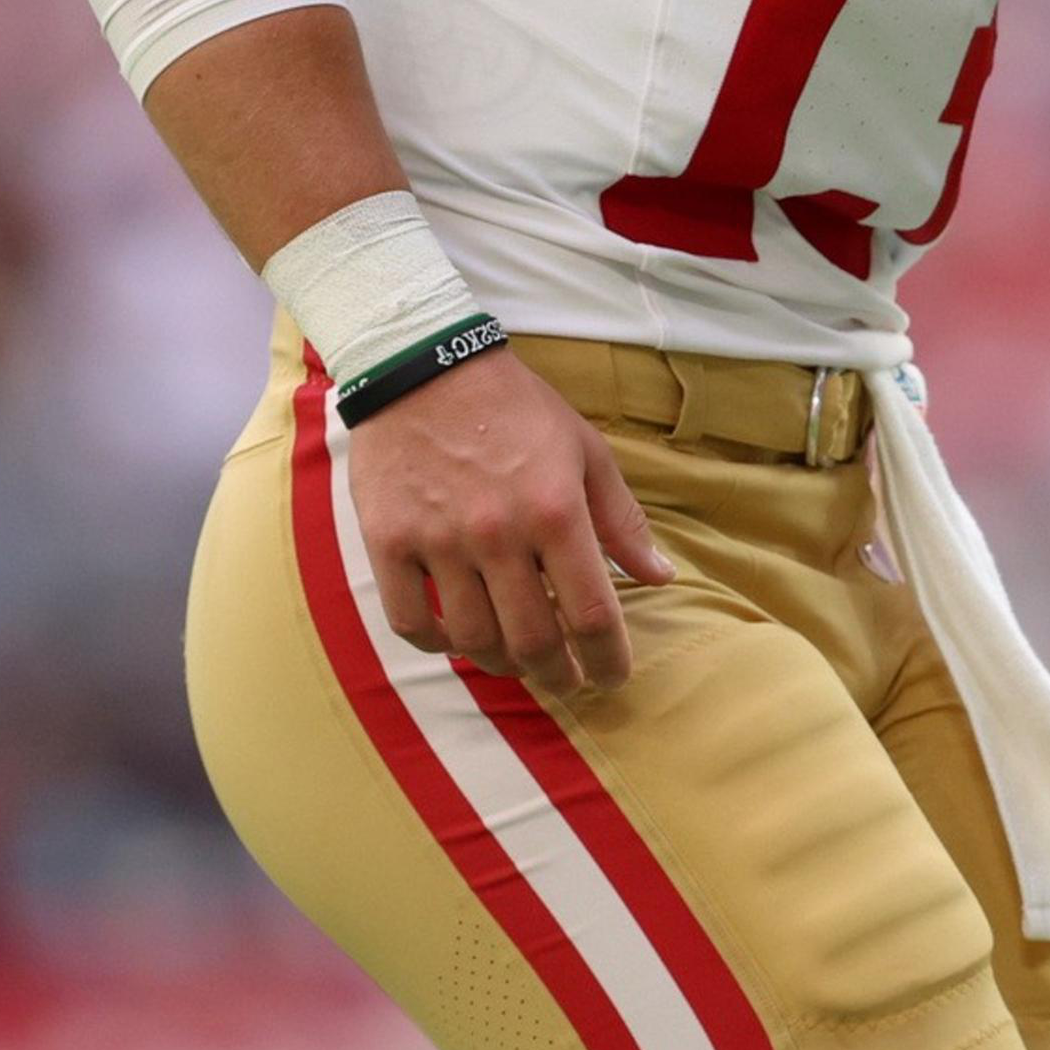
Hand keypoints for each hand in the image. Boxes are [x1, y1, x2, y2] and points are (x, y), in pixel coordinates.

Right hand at [347, 351, 675, 697]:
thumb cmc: (516, 408)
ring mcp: (438, 543)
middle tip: (569, 681)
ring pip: (474, 639)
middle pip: (533, 639)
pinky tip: (458, 640)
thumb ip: (622, 520)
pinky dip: (437, 645)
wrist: (423, 368)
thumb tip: (661, 577)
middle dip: (558, 674)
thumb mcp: (586, 451)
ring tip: (521, 663)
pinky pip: (411, 622)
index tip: (613, 677)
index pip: (591, 613)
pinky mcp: (388, 544)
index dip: (607, 658)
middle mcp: (498, 535)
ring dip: (504, 665)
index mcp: (555, 511)